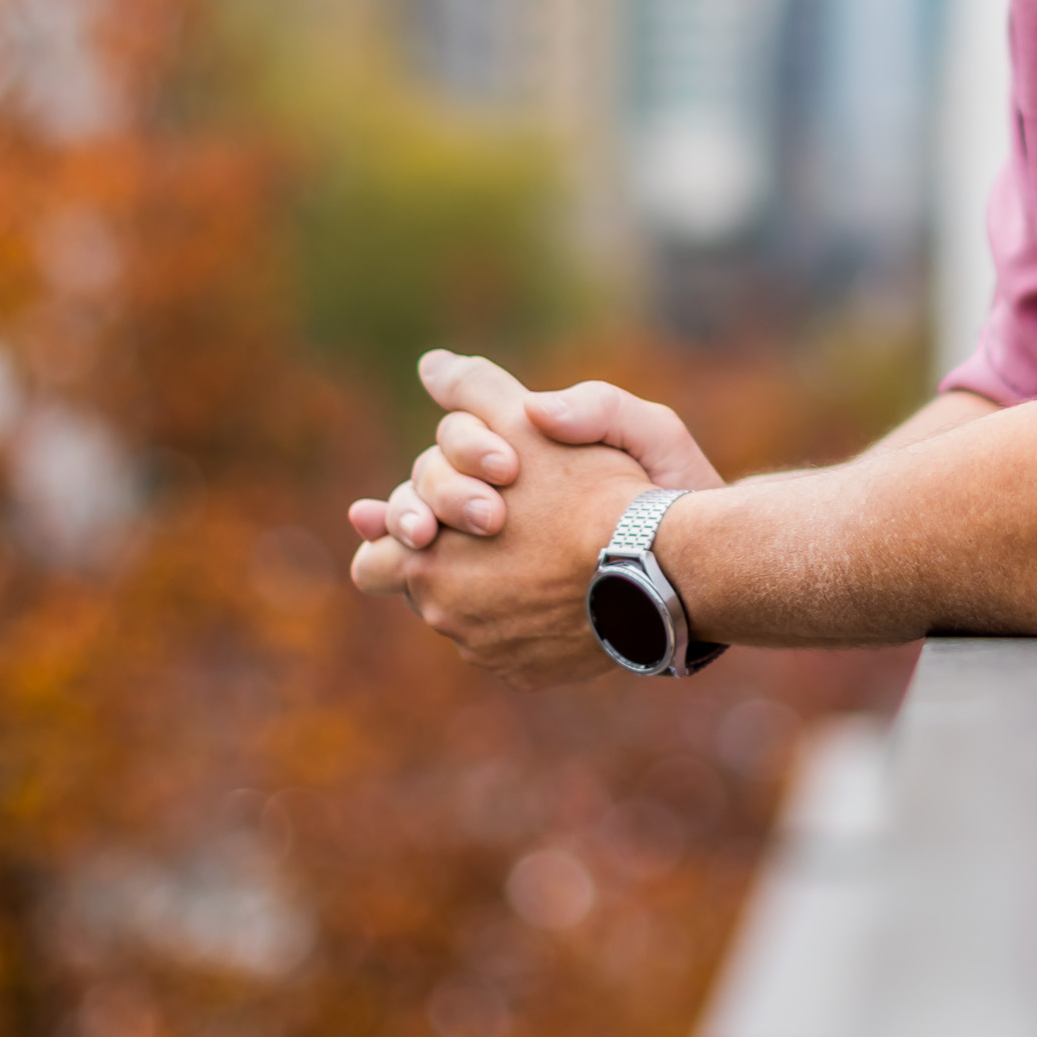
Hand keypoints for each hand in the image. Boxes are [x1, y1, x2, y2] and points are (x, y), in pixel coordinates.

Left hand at [348, 353, 660, 687]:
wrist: (662, 568)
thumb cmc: (591, 493)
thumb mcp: (525, 422)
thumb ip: (474, 391)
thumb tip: (431, 364)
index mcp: (426, 562)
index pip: (375, 561)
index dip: (399, 534)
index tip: (425, 522)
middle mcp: (447, 618)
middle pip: (424, 590)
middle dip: (449, 558)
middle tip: (491, 527)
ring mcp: (489, 652)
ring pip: (470, 616)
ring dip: (491, 588)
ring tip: (539, 554)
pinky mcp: (530, 672)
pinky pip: (512, 644)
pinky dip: (528, 619)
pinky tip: (563, 588)